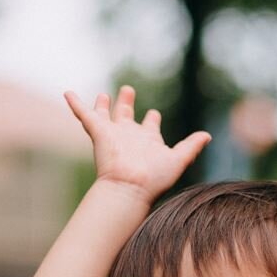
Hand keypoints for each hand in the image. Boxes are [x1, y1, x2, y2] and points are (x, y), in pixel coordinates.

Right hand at [64, 84, 210, 201]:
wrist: (130, 187)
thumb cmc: (154, 179)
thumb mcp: (178, 160)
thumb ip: (192, 146)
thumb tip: (208, 135)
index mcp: (147, 141)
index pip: (149, 127)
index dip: (151, 120)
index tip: (153, 114)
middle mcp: (129, 136)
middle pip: (127, 116)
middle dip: (127, 103)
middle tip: (128, 90)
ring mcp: (113, 134)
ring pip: (106, 114)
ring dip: (104, 105)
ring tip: (104, 94)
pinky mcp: (98, 132)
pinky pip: (84, 114)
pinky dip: (76, 103)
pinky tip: (68, 92)